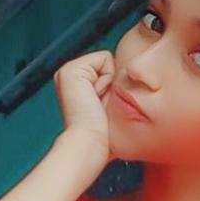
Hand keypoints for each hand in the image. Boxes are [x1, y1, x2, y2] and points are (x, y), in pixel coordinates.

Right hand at [53, 49, 115, 164]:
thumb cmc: (103, 133)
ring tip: (98, 102)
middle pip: (109, 63)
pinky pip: (105, 58)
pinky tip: (96, 96)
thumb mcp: (111, 105)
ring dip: (110, 82)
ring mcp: (68, 71)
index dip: (114, 86)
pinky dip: (107, 78)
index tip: (104, 107)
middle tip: (101, 106)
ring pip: (108, 60)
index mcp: (77, 83)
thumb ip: (113, 87)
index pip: (108, 69)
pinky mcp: (71, 70)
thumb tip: (131, 76)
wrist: (91, 142)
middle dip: (113, 83)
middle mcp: (70, 75)